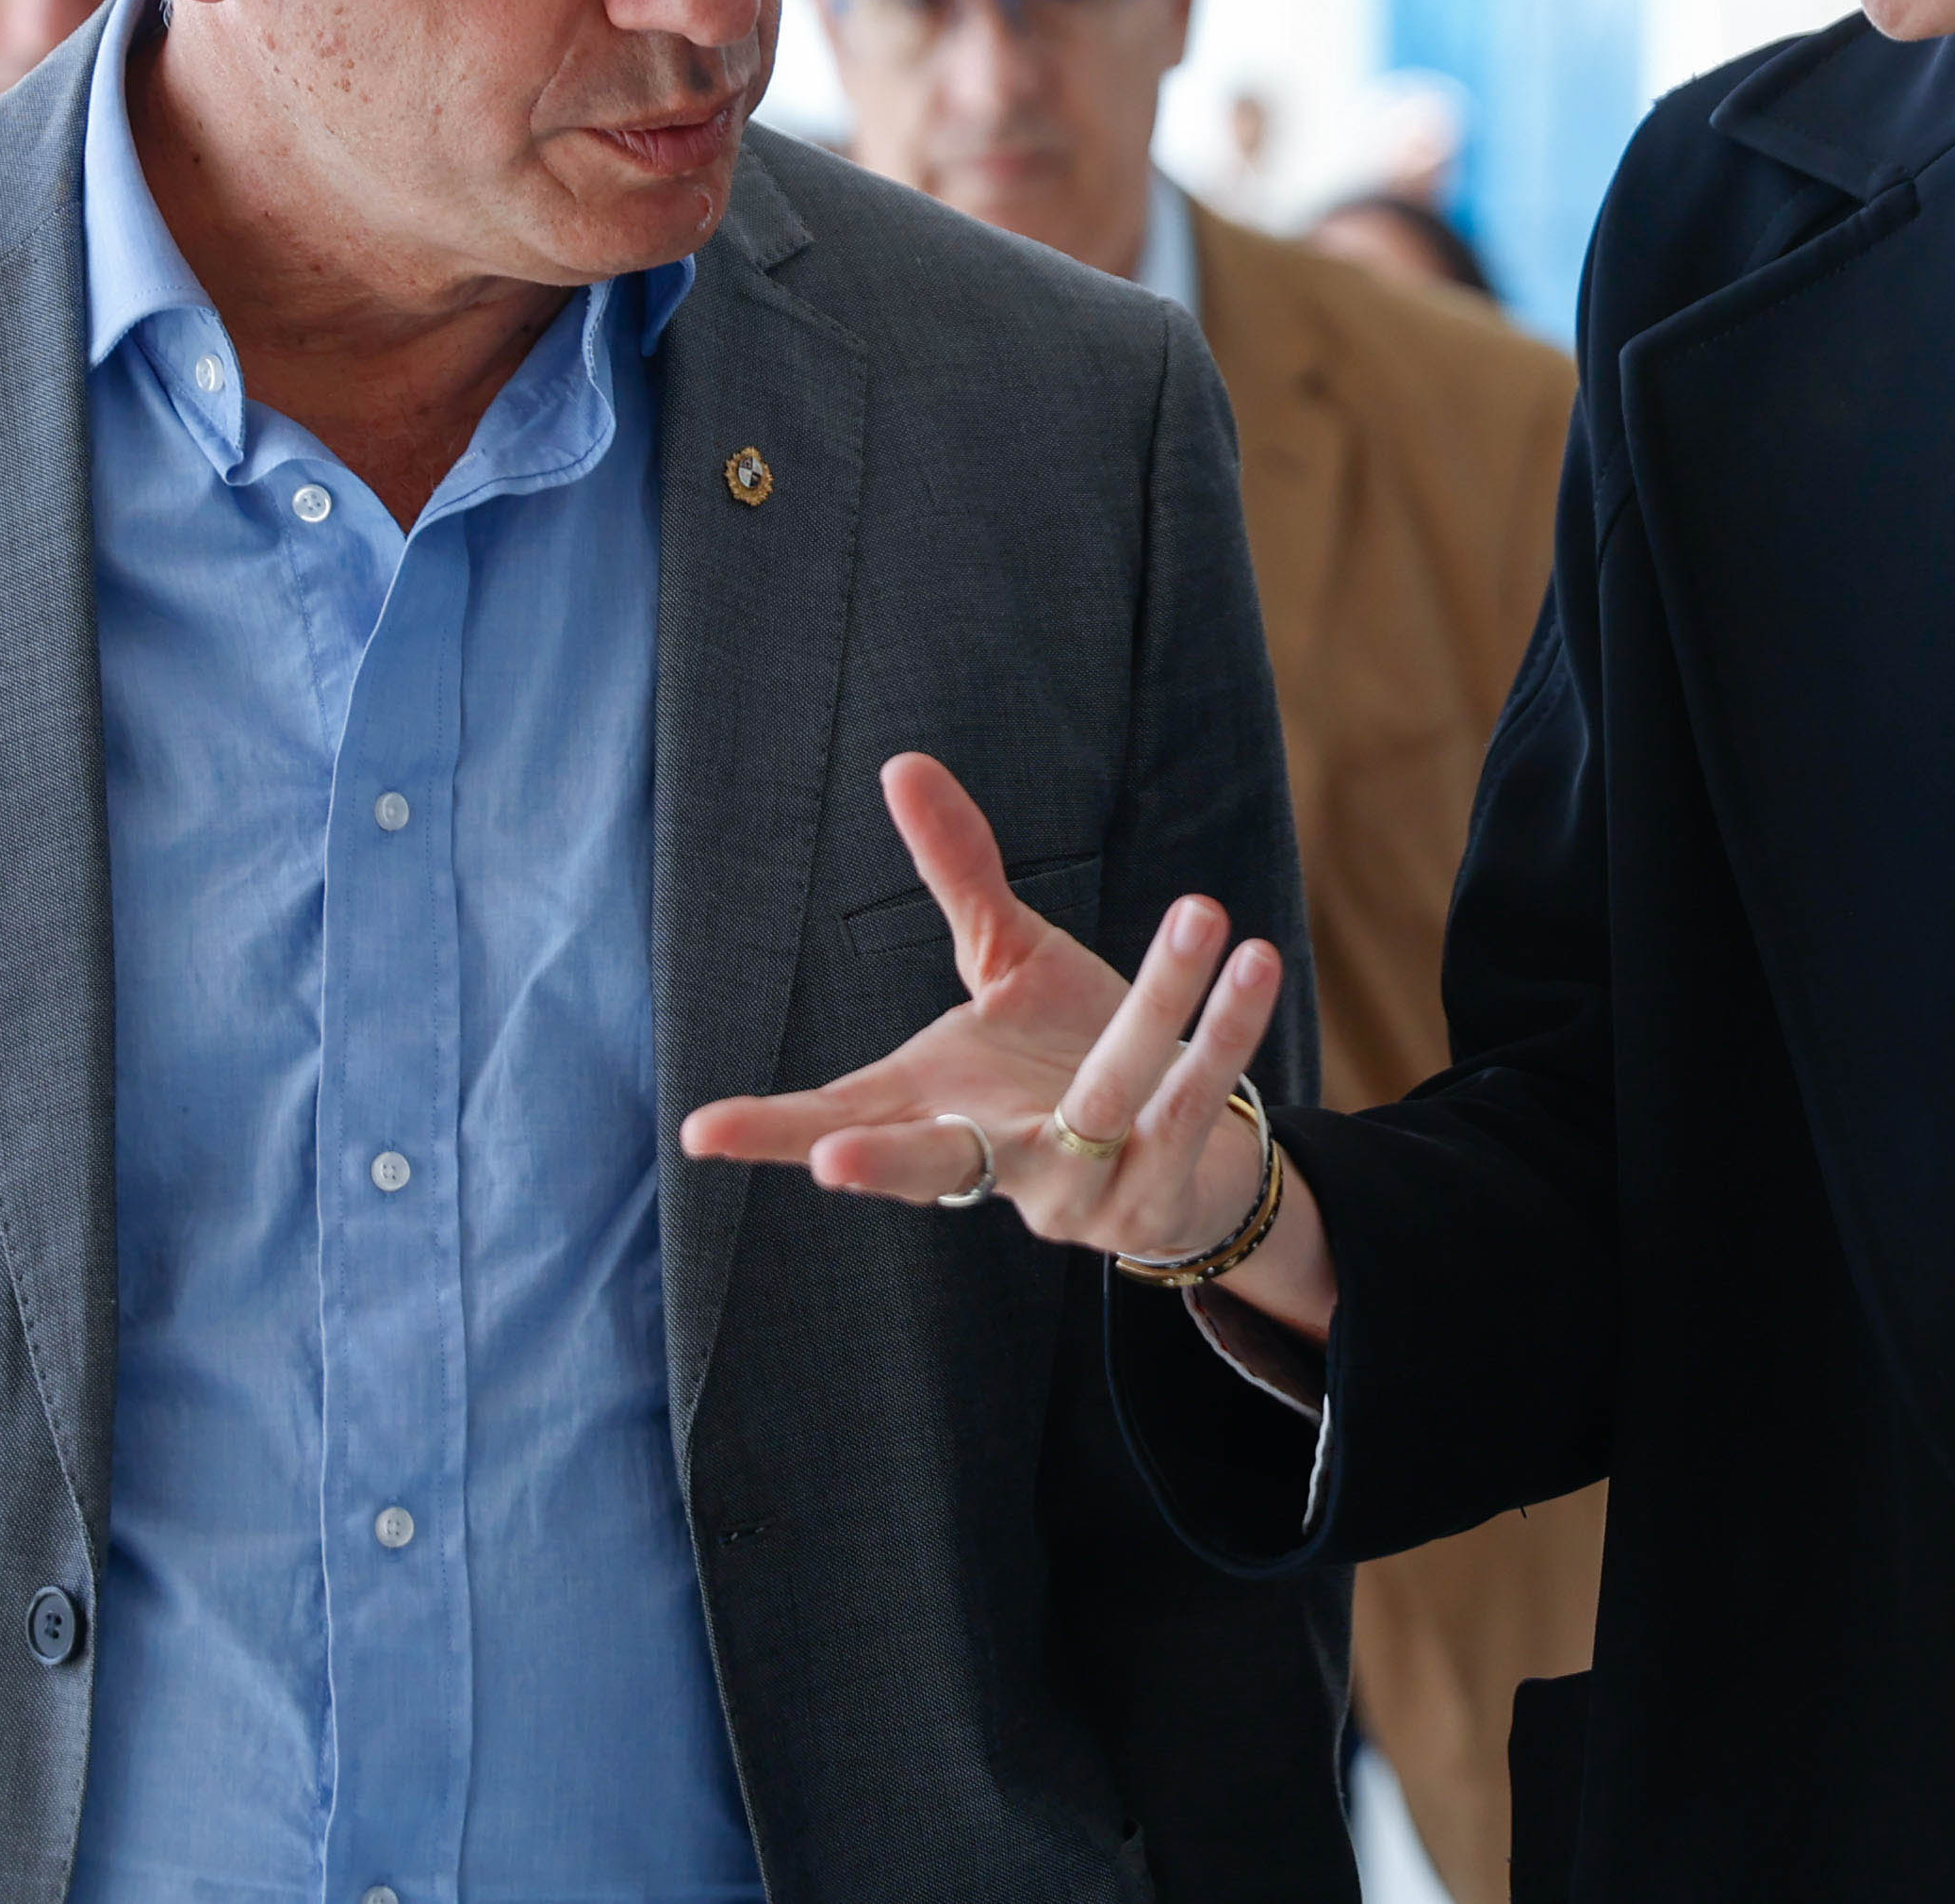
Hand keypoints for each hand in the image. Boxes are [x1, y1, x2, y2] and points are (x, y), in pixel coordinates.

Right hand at [677, 754, 1326, 1320]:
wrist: (1180, 1161)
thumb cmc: (1062, 1057)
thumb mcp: (1007, 963)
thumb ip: (958, 875)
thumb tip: (902, 762)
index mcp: (940, 1114)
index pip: (838, 1122)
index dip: (768, 1128)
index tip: (698, 1130)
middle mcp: (996, 1165)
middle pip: (936, 1167)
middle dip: (887, 1162)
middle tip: (834, 1157)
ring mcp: (1078, 1191)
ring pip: (1109, 1095)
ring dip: (1160, 1005)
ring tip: (1202, 907)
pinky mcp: (1160, 1192)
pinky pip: (1198, 1098)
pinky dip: (1227, 1028)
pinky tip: (1256, 959)